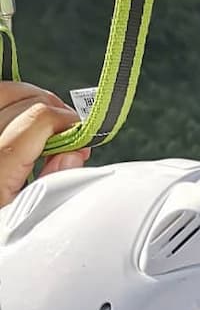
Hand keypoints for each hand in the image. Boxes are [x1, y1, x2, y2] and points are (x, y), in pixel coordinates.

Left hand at [0, 82, 90, 207]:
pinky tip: (18, 117)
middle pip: (21, 100)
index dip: (66, 120)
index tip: (81, 132)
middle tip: (67, 127)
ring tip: (44, 116)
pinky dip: (7, 102)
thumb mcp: (26, 217)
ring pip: (2, 92)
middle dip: (52, 107)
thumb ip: (53, 182)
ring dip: (28, 97)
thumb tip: (74, 153)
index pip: (38, 119)